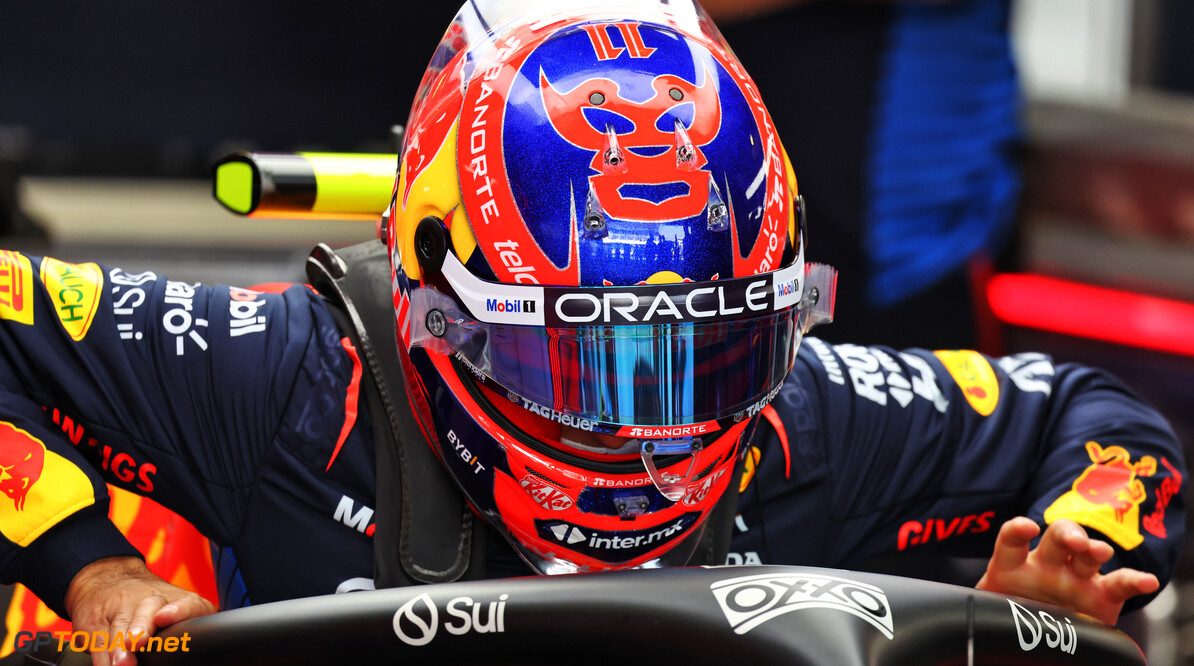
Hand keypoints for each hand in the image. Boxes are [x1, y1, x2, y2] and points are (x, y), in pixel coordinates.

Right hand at [65, 556, 215, 665]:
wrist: (109, 578)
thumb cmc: (153, 604)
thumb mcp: (177, 607)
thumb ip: (187, 629)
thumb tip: (194, 655)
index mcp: (178, 600)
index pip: (187, 603)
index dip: (178, 610)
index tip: (164, 618)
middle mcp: (150, 601)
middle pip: (146, 612)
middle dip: (141, 627)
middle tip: (137, 642)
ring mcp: (120, 609)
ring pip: (120, 626)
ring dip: (119, 647)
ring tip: (122, 662)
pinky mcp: (95, 621)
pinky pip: (98, 639)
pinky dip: (102, 655)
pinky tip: (106, 664)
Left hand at [976, 517, 1158, 624]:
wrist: (1035, 632)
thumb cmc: (1009, 614)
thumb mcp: (992, 608)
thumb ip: (986, 607)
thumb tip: (971, 615)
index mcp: (1014, 564)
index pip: (1012, 540)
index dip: (1017, 530)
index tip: (1025, 527)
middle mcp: (1046, 564)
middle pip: (1057, 539)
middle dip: (1067, 534)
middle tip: (1074, 541)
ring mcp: (1075, 576)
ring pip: (1086, 556)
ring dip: (1094, 550)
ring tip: (1098, 552)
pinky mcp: (1101, 594)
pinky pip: (1120, 584)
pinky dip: (1135, 581)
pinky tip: (1147, 581)